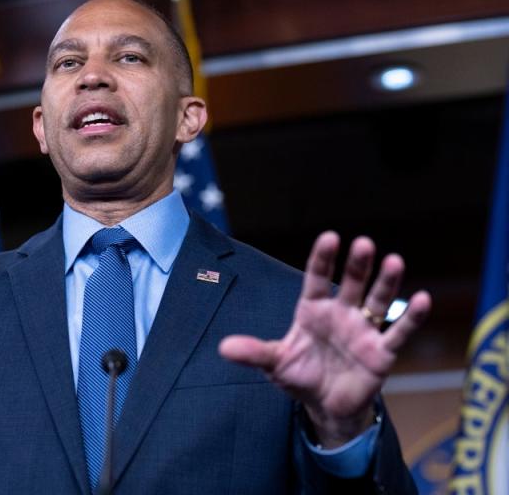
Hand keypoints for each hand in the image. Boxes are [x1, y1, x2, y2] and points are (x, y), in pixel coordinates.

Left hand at [218, 232, 430, 446]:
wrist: (325, 406)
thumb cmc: (299, 376)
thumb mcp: (274, 364)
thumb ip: (254, 352)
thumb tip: (222, 348)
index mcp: (312, 310)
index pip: (316, 278)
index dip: (322, 258)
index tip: (329, 237)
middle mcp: (341, 313)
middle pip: (350, 283)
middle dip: (356, 264)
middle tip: (363, 243)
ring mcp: (363, 330)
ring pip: (377, 300)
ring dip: (386, 282)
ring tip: (395, 261)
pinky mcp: (381, 352)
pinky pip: (398, 332)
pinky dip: (411, 317)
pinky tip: (422, 298)